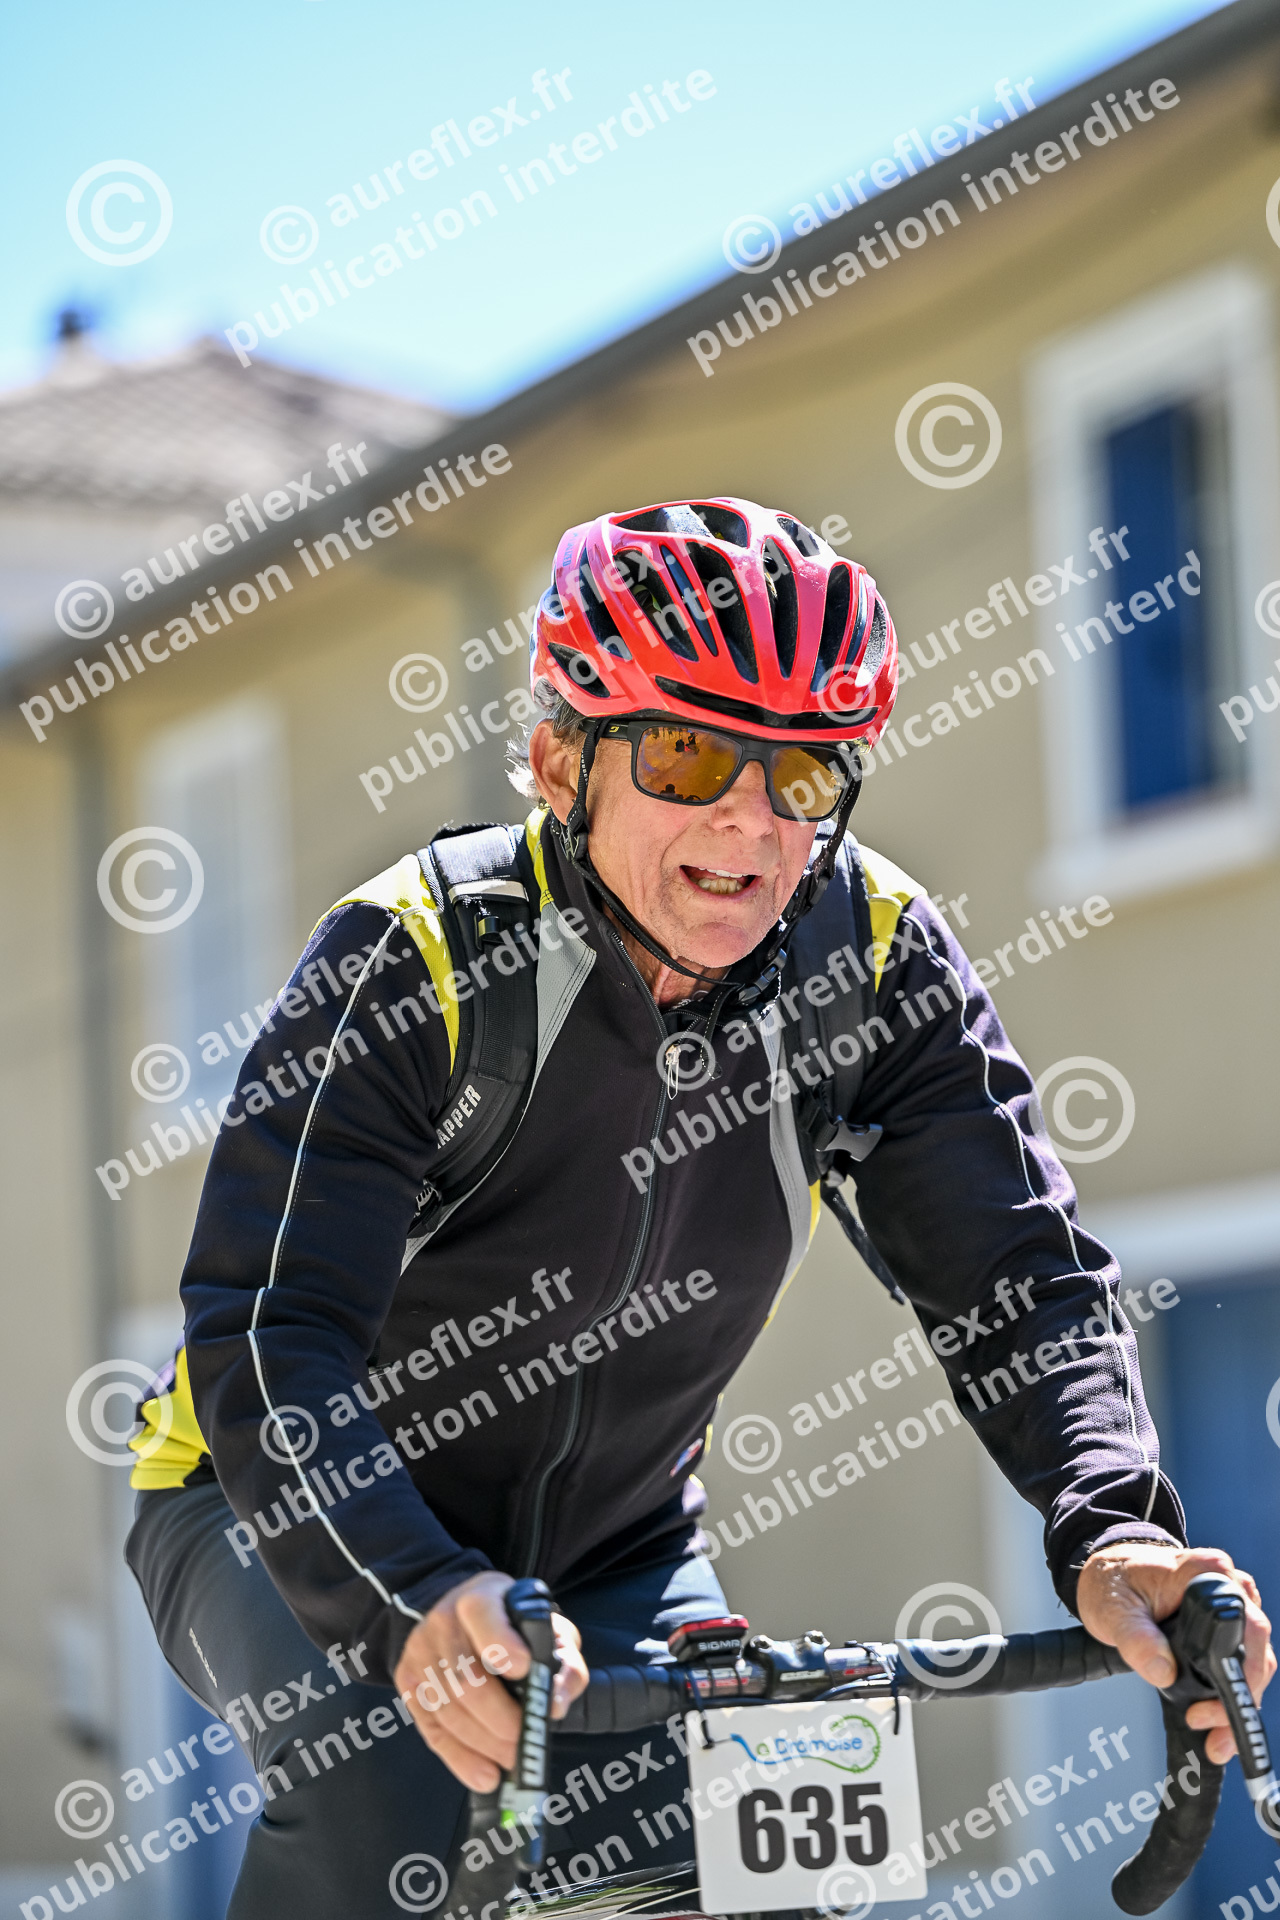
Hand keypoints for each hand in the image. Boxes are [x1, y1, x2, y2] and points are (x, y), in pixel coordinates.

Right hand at [392, 1569, 588, 1789]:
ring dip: (484, 1744)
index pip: (482, 1614)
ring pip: (448, 1709)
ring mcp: (419, 1651)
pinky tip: (484, 1774)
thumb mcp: (550, 1630)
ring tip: (512, 1760)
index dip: (499, 1642)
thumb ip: (564, 1662)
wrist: (465, 1617)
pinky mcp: (407, 1680)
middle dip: (499, 1718)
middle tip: (525, 1740)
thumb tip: (554, 1703)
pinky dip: (459, 1757)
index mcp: (481, 1596)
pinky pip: (431, 1728)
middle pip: (465, 1678)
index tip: (523, 1669)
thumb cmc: (516, 1628)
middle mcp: (442, 1620)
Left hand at [1077, 1543, 1274, 1764]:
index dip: (1243, 1667)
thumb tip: (1164, 1672)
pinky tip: (1218, 1726)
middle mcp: (1229, 1586)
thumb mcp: (1113, 1610)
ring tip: (1215, 1738)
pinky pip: (1241, 1664)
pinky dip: (1232, 1697)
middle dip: (1240, 1696)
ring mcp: (1232, 1607)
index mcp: (1206, 1572)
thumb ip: (1136, 1639)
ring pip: (1254, 1662)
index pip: (1246, 1624)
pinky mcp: (1227, 1627)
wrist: (1109, 1576)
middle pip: (1256, 1649)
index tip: (1222, 1700)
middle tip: (1209, 1727)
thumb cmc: (1113, 1582)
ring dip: (1238, 1704)